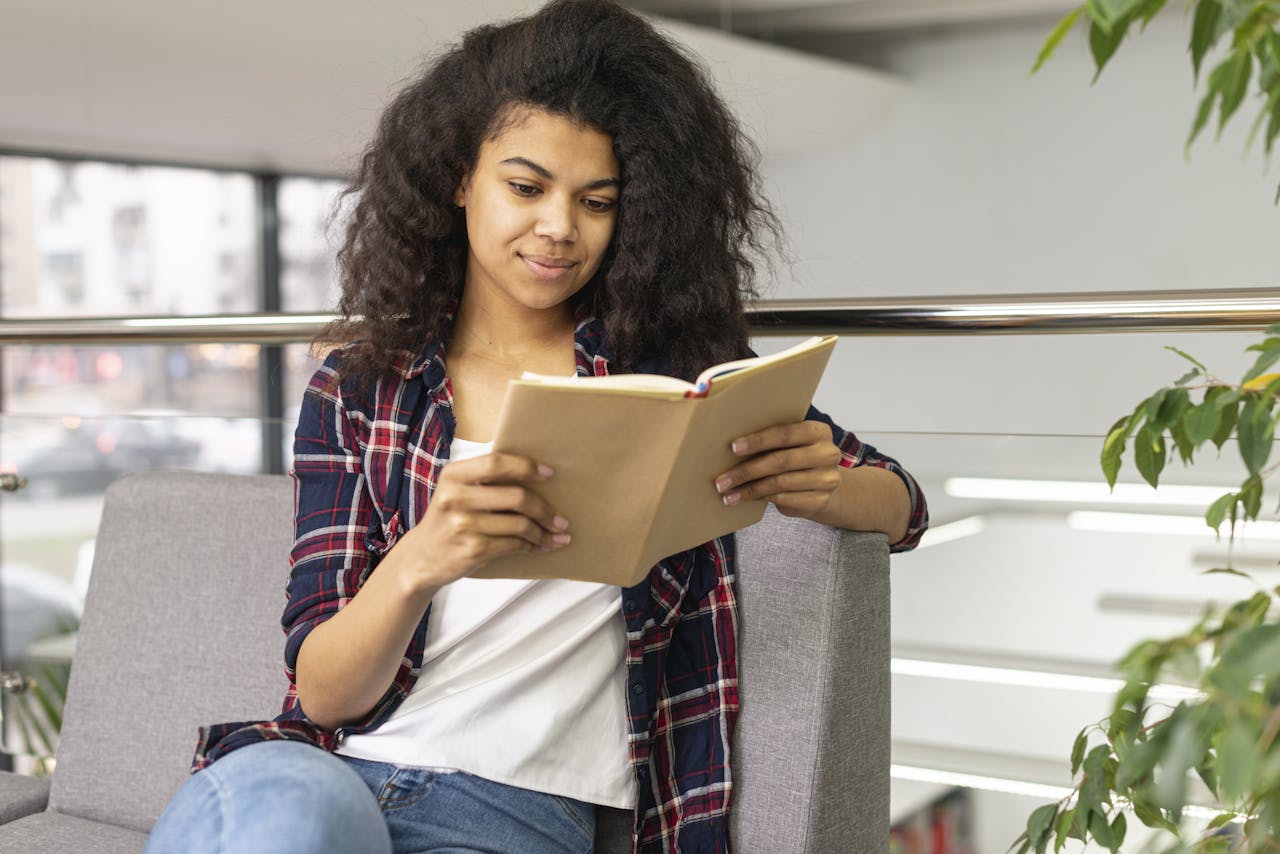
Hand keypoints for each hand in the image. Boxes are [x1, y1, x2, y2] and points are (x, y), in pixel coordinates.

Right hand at [400, 452, 569, 588]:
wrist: (422, 557)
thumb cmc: (448, 519)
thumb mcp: (456, 491)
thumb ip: (484, 479)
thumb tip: (534, 472)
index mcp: (453, 475)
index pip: (496, 463)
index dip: (526, 466)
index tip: (548, 473)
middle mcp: (455, 497)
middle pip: (516, 497)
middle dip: (545, 509)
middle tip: (561, 518)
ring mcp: (463, 525)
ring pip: (520, 525)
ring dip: (544, 532)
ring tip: (558, 535)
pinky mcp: (472, 550)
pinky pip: (514, 545)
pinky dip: (533, 546)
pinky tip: (542, 546)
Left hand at [714, 421, 842, 519]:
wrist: (825, 483)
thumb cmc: (798, 456)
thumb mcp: (791, 443)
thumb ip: (772, 438)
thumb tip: (732, 445)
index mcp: (818, 432)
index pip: (785, 434)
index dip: (758, 440)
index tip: (733, 448)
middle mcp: (827, 454)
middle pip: (780, 461)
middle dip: (747, 471)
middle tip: (722, 480)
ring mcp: (826, 479)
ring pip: (779, 484)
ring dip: (749, 490)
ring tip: (727, 494)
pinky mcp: (820, 500)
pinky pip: (784, 499)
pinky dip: (761, 498)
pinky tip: (745, 498)